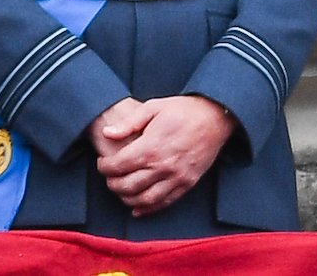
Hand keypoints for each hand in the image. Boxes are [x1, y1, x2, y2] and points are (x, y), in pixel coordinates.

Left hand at [94, 95, 235, 216]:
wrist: (215, 117)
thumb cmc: (182, 110)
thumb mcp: (153, 107)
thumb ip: (128, 123)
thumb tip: (107, 134)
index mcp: (151, 147)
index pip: (118, 166)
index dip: (104, 167)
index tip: (102, 164)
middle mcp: (163, 166)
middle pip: (128, 186)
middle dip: (112, 184)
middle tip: (109, 178)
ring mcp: (177, 177)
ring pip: (145, 200)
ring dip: (128, 199)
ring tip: (121, 192)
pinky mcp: (188, 184)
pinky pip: (165, 202)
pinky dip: (149, 209)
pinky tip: (138, 208)